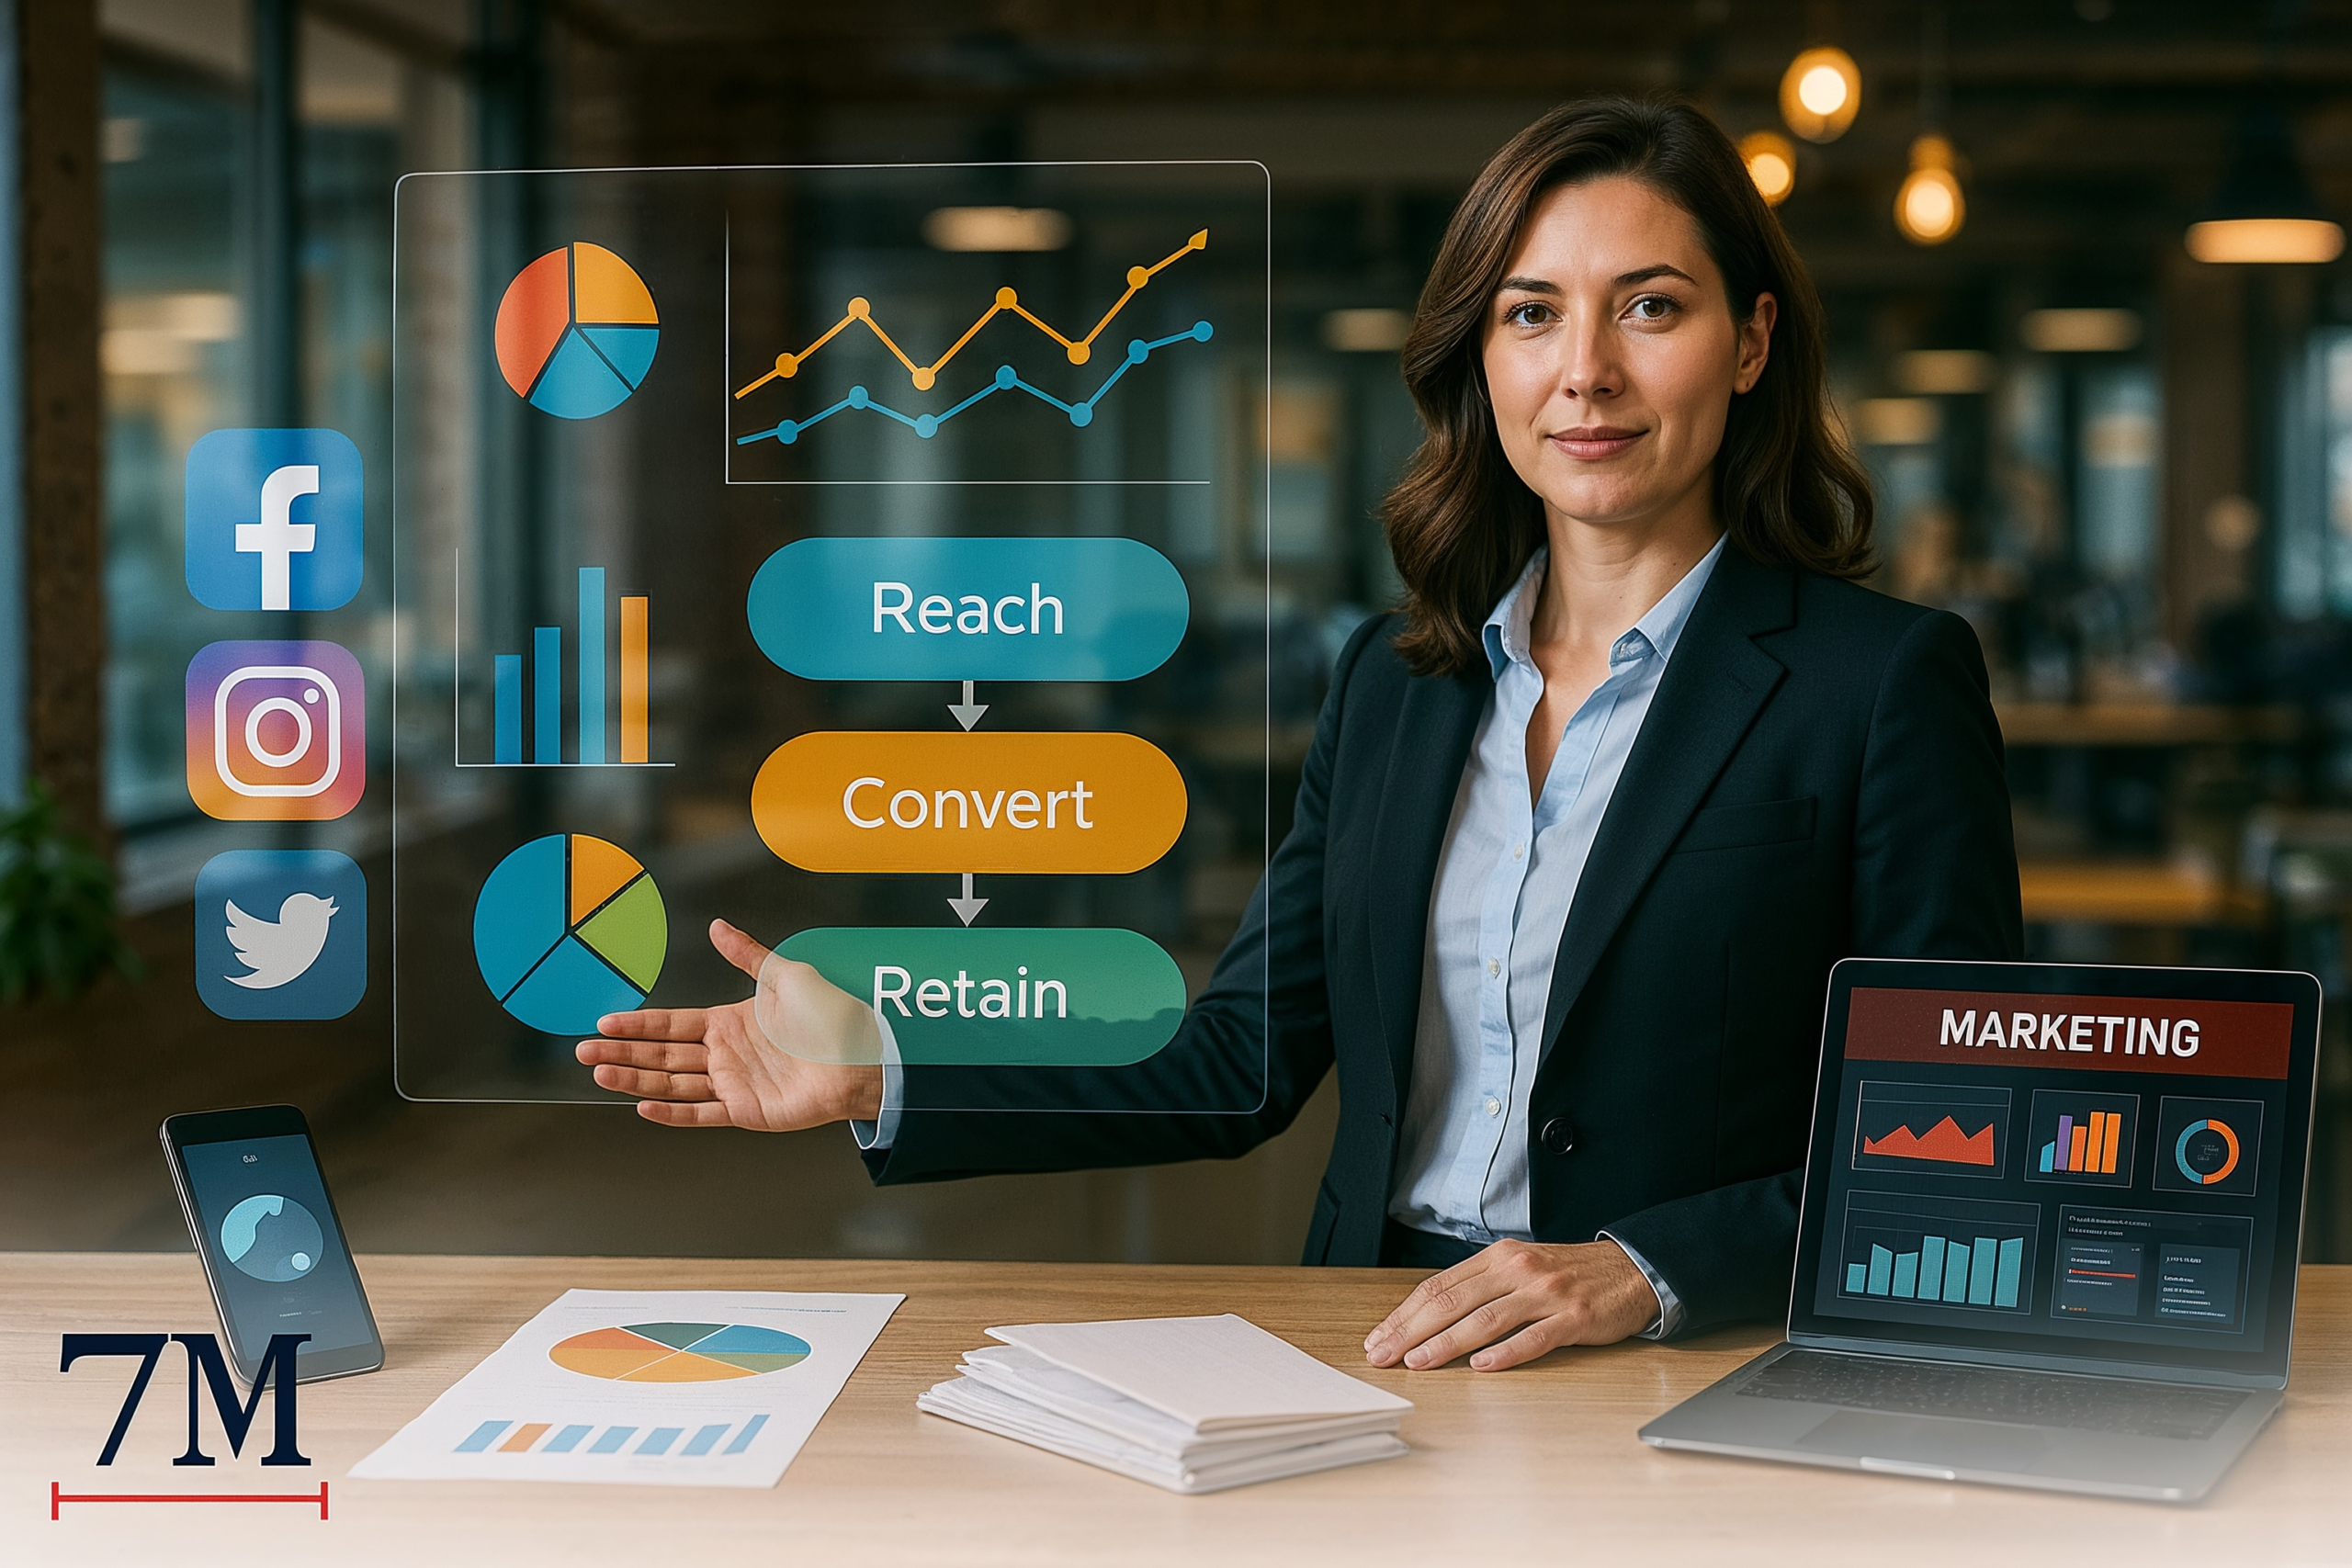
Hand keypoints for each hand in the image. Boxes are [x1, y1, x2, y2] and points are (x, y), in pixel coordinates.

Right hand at [575, 919, 884, 1130]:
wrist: (860, 1056)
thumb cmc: (830, 1016)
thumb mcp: (784, 976)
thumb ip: (746, 955)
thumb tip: (716, 927)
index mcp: (729, 1022)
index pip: (671, 1024)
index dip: (637, 1024)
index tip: (603, 1022)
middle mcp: (724, 1054)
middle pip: (662, 1055)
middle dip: (621, 1053)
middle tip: (582, 1052)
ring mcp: (732, 1084)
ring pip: (672, 1082)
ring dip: (634, 1079)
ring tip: (599, 1073)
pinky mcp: (746, 1111)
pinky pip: (700, 1112)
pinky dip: (671, 1111)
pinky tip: (642, 1105)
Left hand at [1362, 1238, 1660, 1371]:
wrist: (1629, 1270)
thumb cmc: (1567, 1274)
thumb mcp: (1518, 1268)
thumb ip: (1480, 1287)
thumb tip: (1430, 1317)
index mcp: (1497, 1258)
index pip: (1438, 1287)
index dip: (1404, 1314)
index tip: (1379, 1338)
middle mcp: (1516, 1270)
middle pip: (1452, 1302)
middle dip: (1411, 1331)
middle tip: (1383, 1355)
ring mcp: (1545, 1293)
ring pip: (1485, 1320)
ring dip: (1446, 1343)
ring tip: (1418, 1362)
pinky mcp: (1573, 1317)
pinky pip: (1534, 1337)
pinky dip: (1506, 1353)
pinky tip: (1482, 1367)